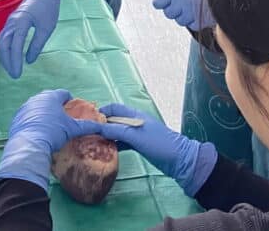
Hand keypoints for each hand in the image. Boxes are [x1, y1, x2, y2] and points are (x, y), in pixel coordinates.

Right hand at [0, 0, 82, 77]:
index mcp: (21, 22)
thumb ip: (37, 45)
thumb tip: (29, 61)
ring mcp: (9, 21)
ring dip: (4, 56)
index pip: (14, 45)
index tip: (18, 73)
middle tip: (14, 75)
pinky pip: (3, 38)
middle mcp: (11, 22)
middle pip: (3, 45)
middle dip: (7, 61)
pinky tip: (10, 57)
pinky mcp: (11, 22)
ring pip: (1, 42)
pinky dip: (4, 49)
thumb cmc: (48, 8)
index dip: (15, 60)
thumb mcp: (47, 28)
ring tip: (11, 68)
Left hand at [0, 89, 102, 190]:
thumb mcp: (72, 129)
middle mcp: (37, 98)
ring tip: (50, 127)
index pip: (63, 93)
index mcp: (51, 97)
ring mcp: (25, 107)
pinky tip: (38, 132)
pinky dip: (33, 121)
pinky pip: (28, 117)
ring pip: (38, 107)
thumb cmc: (53, 132)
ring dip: (44, 114)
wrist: (30, 144)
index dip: (69, 101)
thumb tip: (101, 126)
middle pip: (50, 99)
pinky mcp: (17, 118)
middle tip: (62, 119)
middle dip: (56, 107)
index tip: (72, 110)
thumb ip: (86, 126)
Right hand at [98, 104, 216, 195]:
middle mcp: (134, 123)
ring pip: (117, 132)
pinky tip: (107, 151)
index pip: (114, 108)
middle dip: (102, 124)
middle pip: (114, 119)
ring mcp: (137, 135)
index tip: (89, 120)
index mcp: (134, 115)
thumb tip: (98, 127)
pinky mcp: (139, 145)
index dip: (101, 111)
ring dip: (107, 136)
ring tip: (94, 142)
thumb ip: (117, 130)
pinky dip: (114, 144)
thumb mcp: (136, 136)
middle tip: (89, 133)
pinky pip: (123, 142)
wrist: (179, 160)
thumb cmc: (159, 144)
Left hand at [150, 0, 213, 30]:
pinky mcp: (203, 21)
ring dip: (184, 15)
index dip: (161, 1)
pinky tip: (201, 9)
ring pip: (179, 20)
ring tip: (195, 4)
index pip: (158, 3)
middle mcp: (182, 3)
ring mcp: (192, 13)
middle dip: (173, 8)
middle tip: (184, 0)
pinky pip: (192, 25)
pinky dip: (195, 20)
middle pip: (168, 13)